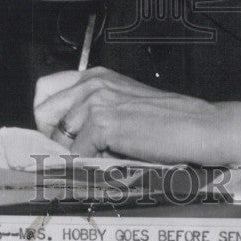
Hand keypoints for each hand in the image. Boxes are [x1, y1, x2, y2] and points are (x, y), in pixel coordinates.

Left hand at [33, 66, 220, 163]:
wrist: (198, 127)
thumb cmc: (167, 122)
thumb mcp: (123, 104)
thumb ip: (93, 110)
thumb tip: (61, 137)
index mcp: (95, 76)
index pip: (44, 89)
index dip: (46, 116)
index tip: (58, 135)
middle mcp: (92, 83)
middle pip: (42, 113)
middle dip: (55, 138)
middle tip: (78, 152)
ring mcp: (96, 101)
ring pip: (58, 137)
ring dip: (76, 154)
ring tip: (102, 158)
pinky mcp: (103, 123)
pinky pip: (77, 154)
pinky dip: (90, 165)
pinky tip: (112, 162)